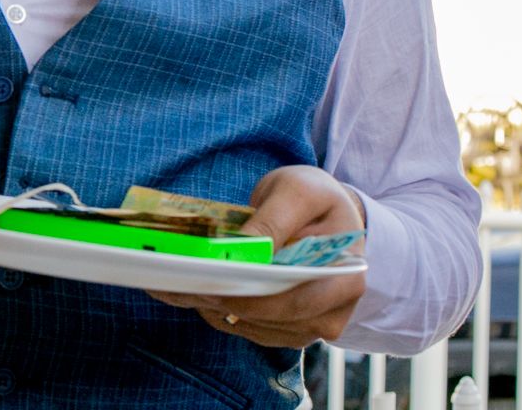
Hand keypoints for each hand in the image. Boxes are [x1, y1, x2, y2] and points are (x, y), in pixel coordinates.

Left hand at [149, 165, 368, 347]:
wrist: (329, 214)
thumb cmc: (314, 198)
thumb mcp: (297, 192)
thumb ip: (273, 220)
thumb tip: (244, 248)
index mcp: (345, 276)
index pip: (290, 297)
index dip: (245, 291)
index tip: (203, 277)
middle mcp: (334, 310)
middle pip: (267, 317)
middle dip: (220, 299)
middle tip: (176, 283)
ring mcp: (313, 324)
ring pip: (254, 327)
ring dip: (213, 308)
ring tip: (176, 285)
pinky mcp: (291, 329)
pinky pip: (251, 329)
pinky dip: (220, 313)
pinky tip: (193, 293)